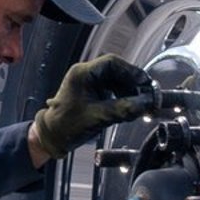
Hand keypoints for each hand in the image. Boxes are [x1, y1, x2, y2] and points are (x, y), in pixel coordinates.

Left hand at [30, 56, 158, 162]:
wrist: (52, 137)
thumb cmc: (67, 125)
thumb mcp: (98, 117)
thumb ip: (122, 109)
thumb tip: (145, 104)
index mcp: (83, 74)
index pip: (112, 63)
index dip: (131, 71)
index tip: (144, 82)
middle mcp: (86, 74)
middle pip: (116, 71)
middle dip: (132, 82)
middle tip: (146, 94)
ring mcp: (89, 83)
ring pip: (116, 80)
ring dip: (129, 90)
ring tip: (140, 103)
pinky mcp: (93, 93)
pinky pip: (112, 89)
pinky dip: (123, 97)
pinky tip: (130, 106)